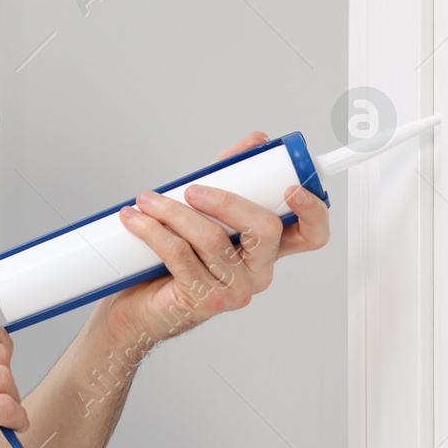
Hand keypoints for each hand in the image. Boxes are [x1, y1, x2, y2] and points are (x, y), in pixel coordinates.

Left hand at [97, 131, 330, 352]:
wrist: (135, 305)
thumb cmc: (169, 259)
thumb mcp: (202, 209)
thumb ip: (230, 176)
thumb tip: (255, 141)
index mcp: (266, 250)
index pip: (311, 235)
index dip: (312, 211)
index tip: (291, 187)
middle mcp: (257, 273)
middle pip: (265, 229)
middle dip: (226, 200)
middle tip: (191, 188)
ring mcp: (234, 291)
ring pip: (213, 240)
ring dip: (174, 212)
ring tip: (148, 200)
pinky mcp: (204, 301)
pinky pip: (181, 257)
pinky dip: (154, 232)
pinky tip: (136, 220)